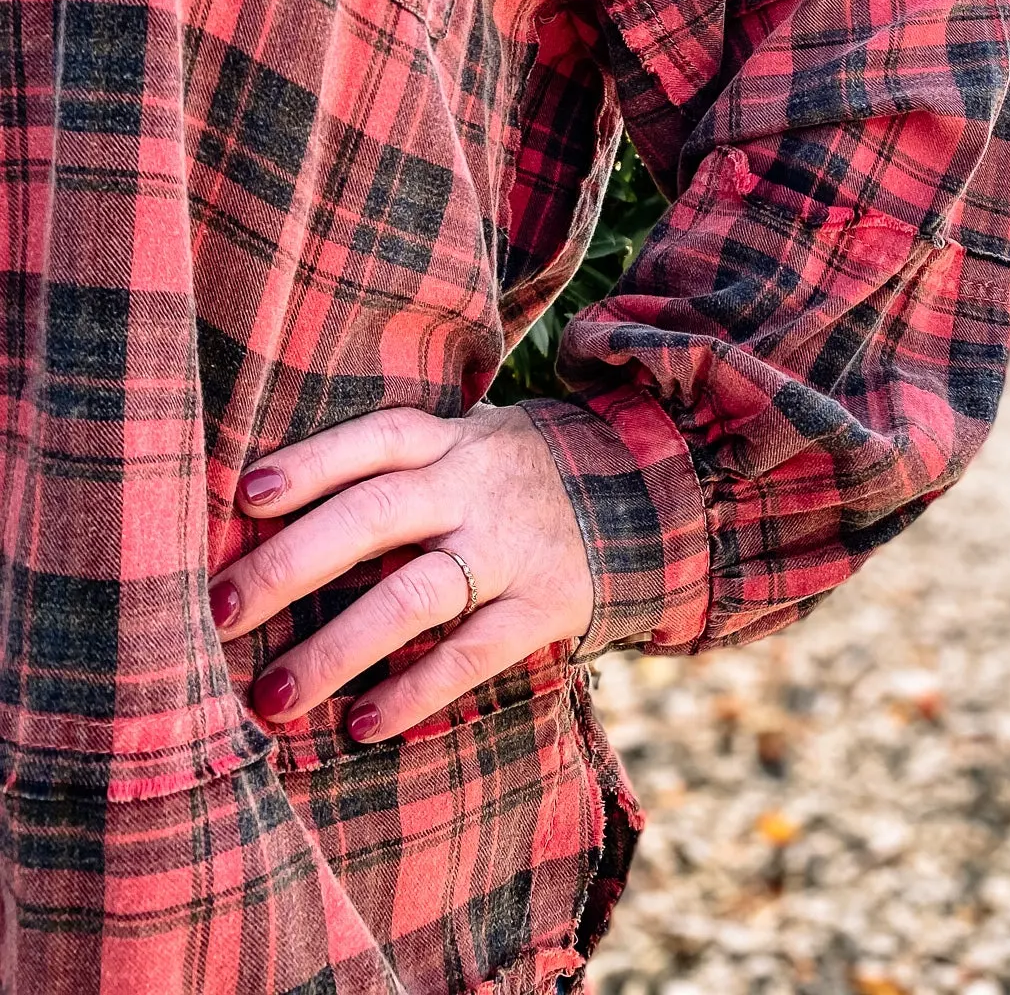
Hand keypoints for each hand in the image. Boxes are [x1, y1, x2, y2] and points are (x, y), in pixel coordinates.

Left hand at [208, 405, 594, 743]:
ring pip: (416, 595)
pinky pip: (472, 655)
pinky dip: (415, 692)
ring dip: (337, 648)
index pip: (375, 439)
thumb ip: (394, 469)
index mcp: (452, 442)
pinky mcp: (544, 606)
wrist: (639, 494)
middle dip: (290, 564)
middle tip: (217, 612)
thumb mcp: (464, 446)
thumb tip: (265, 507)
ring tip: (273, 698)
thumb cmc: (508, 478)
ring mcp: (511, 549)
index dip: (311, 462)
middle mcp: (475, 487)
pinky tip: (361, 724)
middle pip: (376, 514)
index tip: (245, 497)